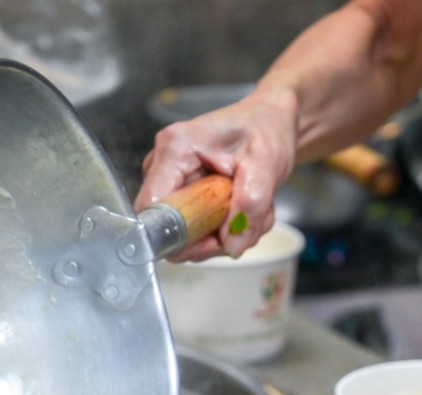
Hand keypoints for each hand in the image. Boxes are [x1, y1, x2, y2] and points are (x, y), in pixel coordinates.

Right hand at [135, 95, 296, 260]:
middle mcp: (164, 166)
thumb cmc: (264, 130)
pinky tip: (242, 207)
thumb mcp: (266, 165)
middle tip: (245, 219)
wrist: (269, 122)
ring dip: (224, 232)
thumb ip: (250, 206)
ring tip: (250, 208)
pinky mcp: (182, 194)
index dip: (178, 236)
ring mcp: (171, 182)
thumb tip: (232, 245)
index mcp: (175, 149)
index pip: (152, 210)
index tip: (216, 239)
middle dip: (211, 236)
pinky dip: (226, 228)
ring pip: (187, 235)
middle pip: (169, 228)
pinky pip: (198, 230)